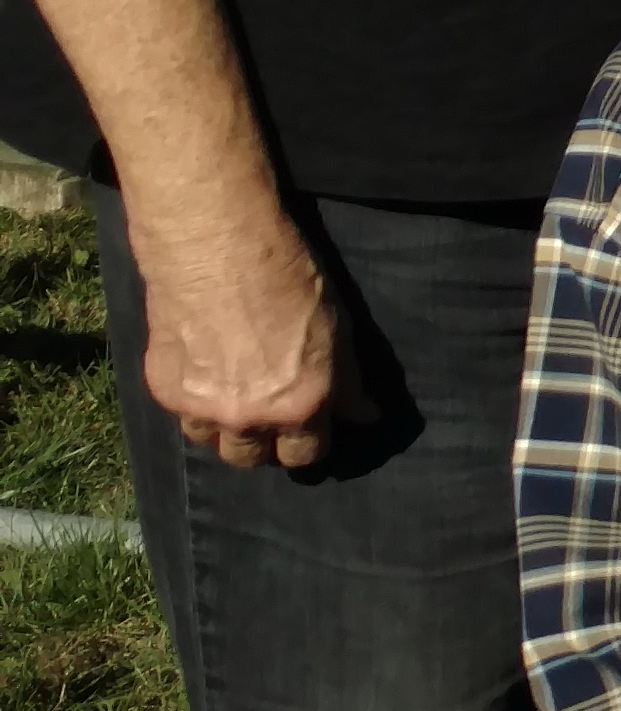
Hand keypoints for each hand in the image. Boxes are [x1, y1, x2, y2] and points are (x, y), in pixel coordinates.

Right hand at [130, 201, 339, 471]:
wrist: (215, 250)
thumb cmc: (287, 280)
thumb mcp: (336, 331)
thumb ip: (347, 384)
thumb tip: (364, 417)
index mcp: (300, 405)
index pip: (306, 454)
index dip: (310, 443)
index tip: (310, 432)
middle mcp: (251, 418)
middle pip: (255, 459)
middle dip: (267, 446)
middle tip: (271, 421)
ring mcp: (203, 409)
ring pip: (215, 444)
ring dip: (227, 431)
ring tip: (237, 402)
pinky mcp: (166, 392)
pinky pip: (184, 418)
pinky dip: (196, 408)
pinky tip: (207, 379)